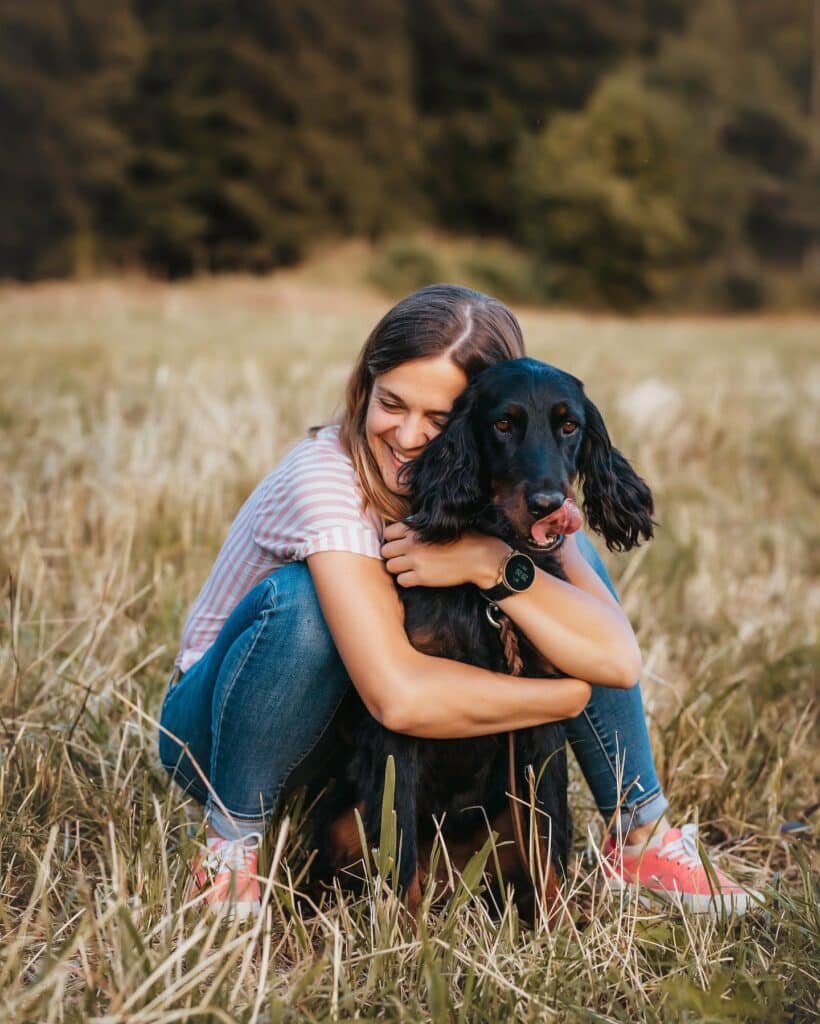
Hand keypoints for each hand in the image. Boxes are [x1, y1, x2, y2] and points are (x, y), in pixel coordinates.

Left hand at [381, 522, 508, 588]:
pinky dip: (406, 579)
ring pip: (390, 566)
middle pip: (385, 551)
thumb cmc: (461, 538)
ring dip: (397, 568)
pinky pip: (401, 580)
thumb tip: (400, 530)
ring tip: (408, 568)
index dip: (393, 539)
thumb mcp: (436, 526)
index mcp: (414, 529)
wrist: (477, 556)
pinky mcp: (422, 577)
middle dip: (393, 554)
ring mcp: (415, 561)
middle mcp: (411, 544)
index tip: (400, 544)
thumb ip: (417, 527)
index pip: (388, 533)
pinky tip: (416, 576)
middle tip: (403, 557)